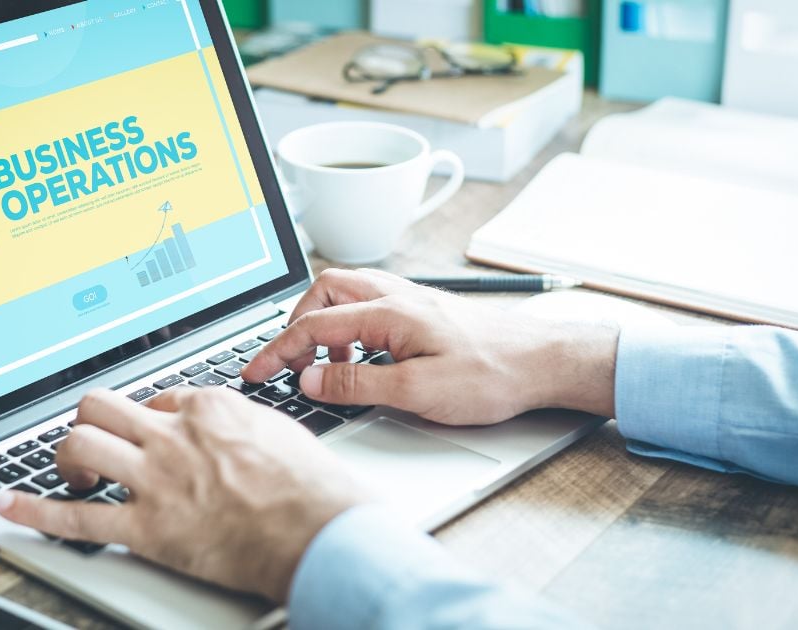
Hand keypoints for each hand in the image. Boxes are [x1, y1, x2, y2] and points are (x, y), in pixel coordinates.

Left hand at [0, 387, 368, 601]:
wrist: (317, 529)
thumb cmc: (310, 486)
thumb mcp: (278, 430)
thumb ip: (242, 422)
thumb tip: (230, 425)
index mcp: (207, 409)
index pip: (155, 397)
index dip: (147, 417)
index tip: (149, 433)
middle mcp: (173, 436)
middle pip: (102, 408)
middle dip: (91, 423)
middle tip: (95, 443)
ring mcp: (155, 480)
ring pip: (81, 446)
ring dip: (66, 459)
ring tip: (71, 475)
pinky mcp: (146, 528)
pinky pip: (76, 517)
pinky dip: (35, 512)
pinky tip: (9, 506)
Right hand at [242, 269, 619, 424]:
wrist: (543, 361)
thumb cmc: (492, 374)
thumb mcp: (417, 391)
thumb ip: (356, 385)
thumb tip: (308, 381)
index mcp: (389, 312)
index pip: (313, 326)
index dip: (276, 351)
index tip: (254, 372)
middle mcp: (396, 296)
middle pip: (324, 291)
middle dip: (296, 324)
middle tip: (288, 362)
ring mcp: (411, 301)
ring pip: (347, 296)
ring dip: (325, 327)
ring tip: (326, 369)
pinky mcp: (423, 312)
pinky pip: (370, 308)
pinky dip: (351, 330)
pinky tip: (363, 362)